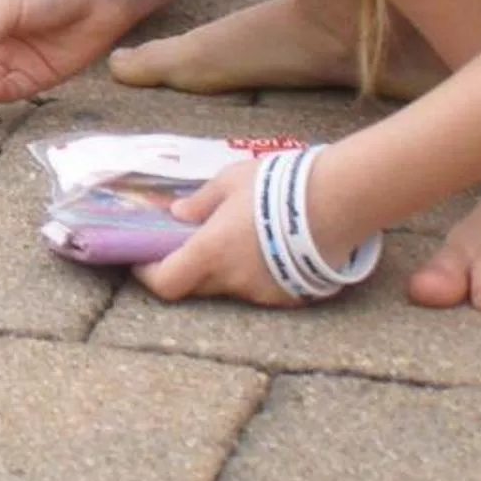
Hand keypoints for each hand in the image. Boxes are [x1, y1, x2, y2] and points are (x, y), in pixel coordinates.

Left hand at [131, 161, 298, 306]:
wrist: (336, 202)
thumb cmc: (276, 186)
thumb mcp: (229, 183)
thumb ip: (201, 203)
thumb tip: (178, 214)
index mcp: (210, 252)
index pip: (166, 283)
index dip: (150, 275)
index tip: (144, 261)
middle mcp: (233, 280)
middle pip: (196, 287)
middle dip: (188, 269)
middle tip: (192, 244)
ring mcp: (262, 293)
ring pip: (231, 288)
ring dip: (226, 270)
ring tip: (242, 239)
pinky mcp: (288, 297)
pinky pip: (260, 290)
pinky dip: (256, 275)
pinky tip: (270, 250)